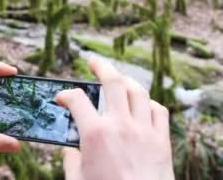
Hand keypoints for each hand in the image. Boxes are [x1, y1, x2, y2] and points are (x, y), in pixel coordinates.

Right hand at [55, 57, 173, 179]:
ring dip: (126, 80)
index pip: (76, 100)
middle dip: (101, 66)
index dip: (65, 95)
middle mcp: (121, 125)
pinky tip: (142, 104)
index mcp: (95, 134)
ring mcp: (144, 131)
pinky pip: (158, 110)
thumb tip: (71, 150)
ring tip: (118, 78)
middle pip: (112, 82)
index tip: (61, 99)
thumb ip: (71, 161)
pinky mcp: (162, 141)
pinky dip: (149, 103)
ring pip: (138, 91)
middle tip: (92, 61)